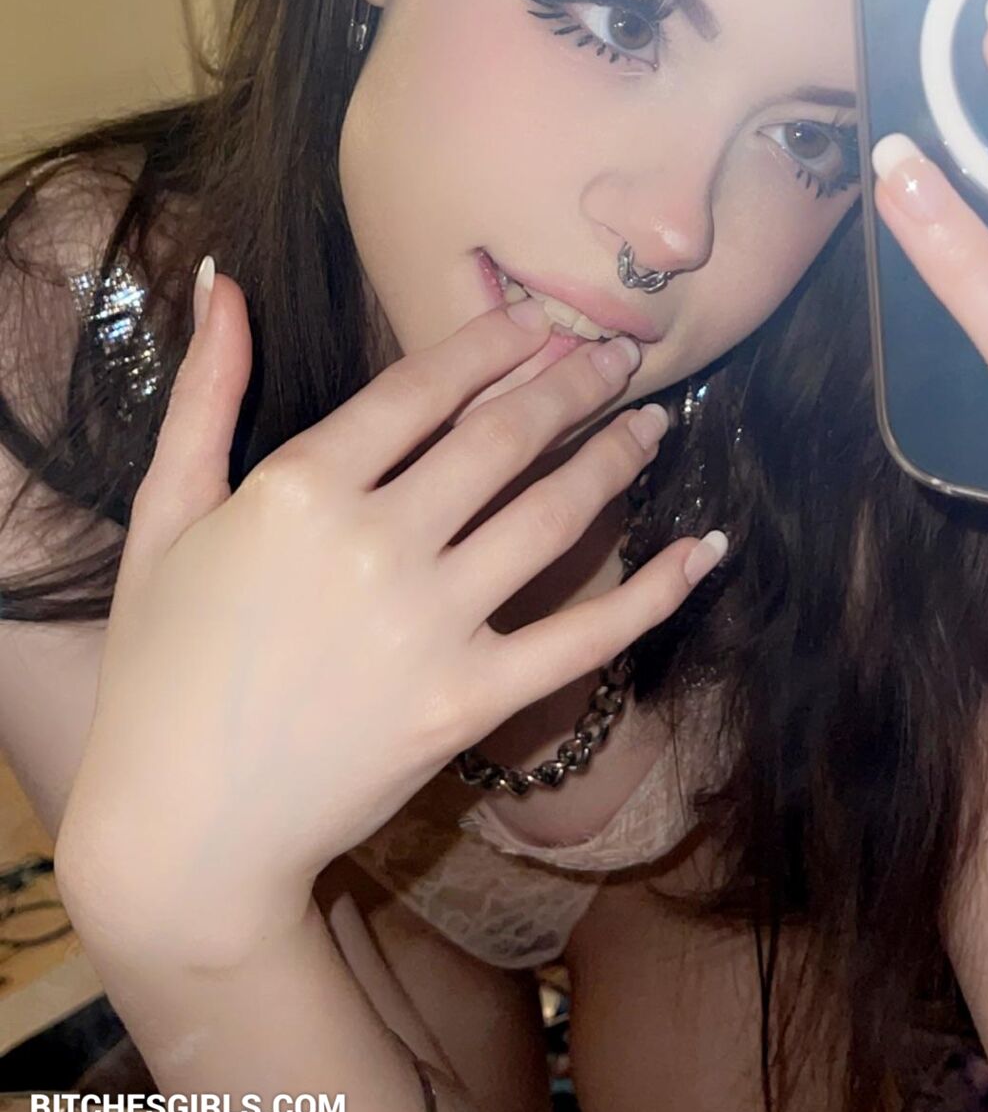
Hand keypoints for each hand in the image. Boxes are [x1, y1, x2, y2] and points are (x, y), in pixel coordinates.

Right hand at [54, 274, 720, 965]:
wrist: (179, 828)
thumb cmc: (160, 664)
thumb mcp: (165, 513)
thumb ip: (205, 392)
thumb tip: (225, 282)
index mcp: (299, 485)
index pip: (424, 384)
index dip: (494, 340)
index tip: (539, 317)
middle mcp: (374, 543)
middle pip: (503, 436)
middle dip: (571, 382)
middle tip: (618, 351)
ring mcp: (427, 625)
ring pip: (553, 516)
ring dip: (617, 457)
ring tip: (656, 419)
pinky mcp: (467, 702)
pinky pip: (582, 635)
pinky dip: (654, 591)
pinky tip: (703, 549)